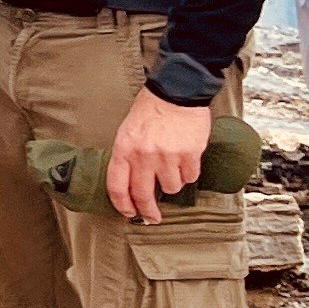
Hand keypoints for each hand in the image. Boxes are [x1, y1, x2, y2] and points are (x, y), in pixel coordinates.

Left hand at [104, 85, 211, 224]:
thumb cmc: (151, 109)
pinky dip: (189, 173)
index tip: (129, 213)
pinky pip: (190, 177)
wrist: (177, 91)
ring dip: (172, 184)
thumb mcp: (128, 131)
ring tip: (173, 168)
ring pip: (171, 188)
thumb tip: (132, 182)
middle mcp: (144, 156)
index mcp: (124, 149)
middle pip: (144, 195)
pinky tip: (186, 160)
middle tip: (153, 217)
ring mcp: (168, 157)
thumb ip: (128, 156)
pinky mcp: (189, 155)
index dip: (123, 205)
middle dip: (148, 211)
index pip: (117, 186)